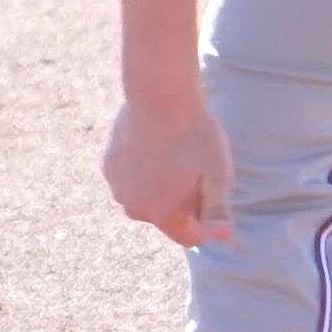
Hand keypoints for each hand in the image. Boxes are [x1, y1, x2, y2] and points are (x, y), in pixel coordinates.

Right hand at [102, 89, 231, 246]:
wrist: (159, 94)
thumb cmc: (195, 134)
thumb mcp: (217, 173)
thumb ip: (218, 210)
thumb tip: (223, 238)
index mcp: (164, 215)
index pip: (190, 237)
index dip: (204, 218)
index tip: (207, 188)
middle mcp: (135, 209)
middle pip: (166, 218)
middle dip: (179, 201)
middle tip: (190, 166)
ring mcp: (118, 188)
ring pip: (145, 198)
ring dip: (158, 185)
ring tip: (170, 153)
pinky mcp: (108, 167)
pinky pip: (129, 179)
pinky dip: (140, 168)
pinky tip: (151, 143)